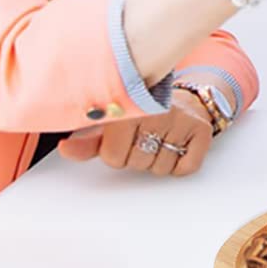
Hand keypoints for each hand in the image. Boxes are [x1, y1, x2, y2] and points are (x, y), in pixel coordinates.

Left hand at [57, 90, 213, 177]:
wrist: (185, 99)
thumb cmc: (145, 114)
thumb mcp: (114, 123)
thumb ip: (88, 141)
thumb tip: (65, 149)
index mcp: (130, 107)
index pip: (114, 157)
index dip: (117, 153)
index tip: (124, 138)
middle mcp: (157, 111)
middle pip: (137, 164)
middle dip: (138, 157)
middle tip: (145, 137)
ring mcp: (181, 121)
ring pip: (160, 168)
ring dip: (158, 160)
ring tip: (161, 139)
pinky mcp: (201, 131)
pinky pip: (185, 168)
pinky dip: (180, 165)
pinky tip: (176, 145)